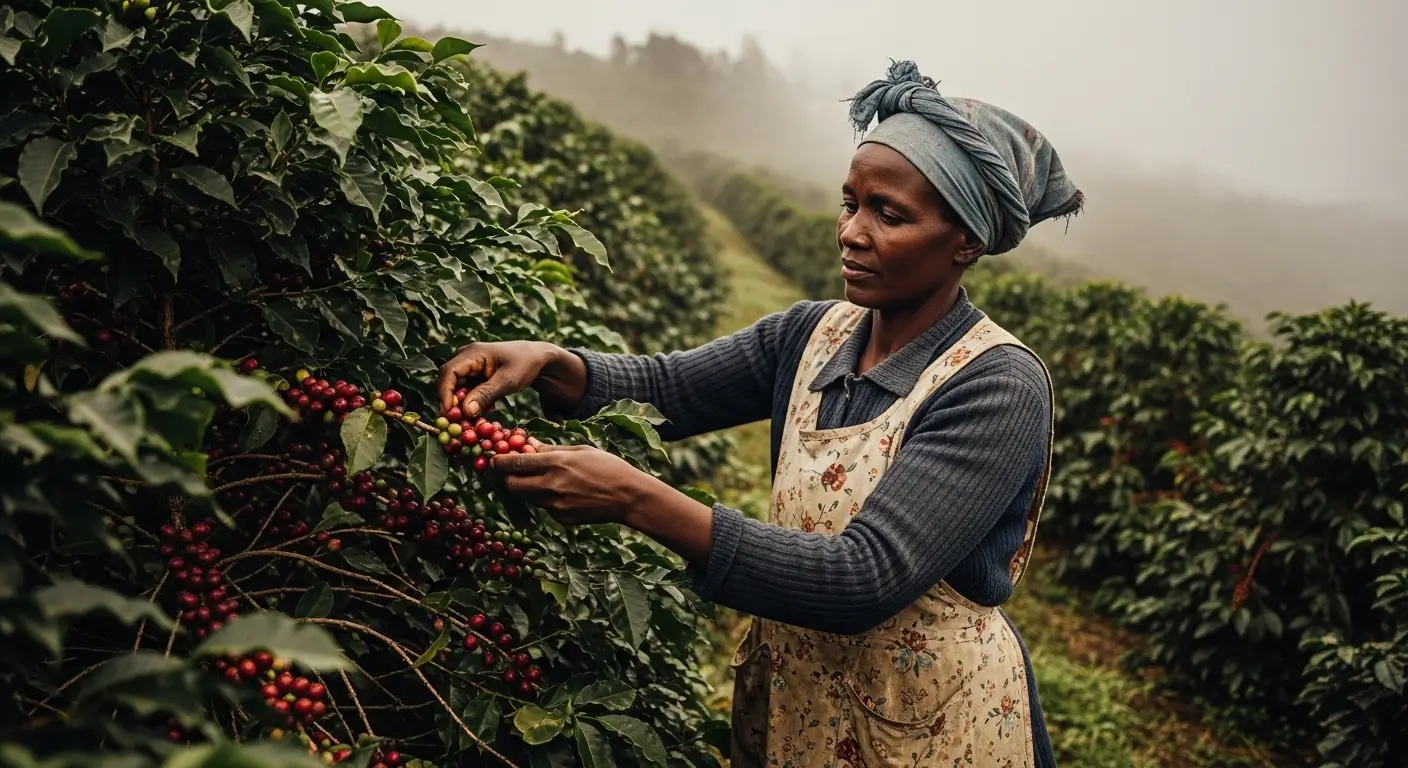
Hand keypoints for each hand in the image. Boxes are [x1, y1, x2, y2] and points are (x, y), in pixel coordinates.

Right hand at [435, 340, 585, 416]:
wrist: (536, 358)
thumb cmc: (524, 365)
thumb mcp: (507, 381)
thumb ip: (485, 395)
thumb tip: (465, 412)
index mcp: (472, 353)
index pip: (448, 373)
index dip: (445, 393)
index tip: (449, 413)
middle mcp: (466, 358)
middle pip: (448, 382)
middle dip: (453, 403)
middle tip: (460, 422)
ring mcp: (469, 367)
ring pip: (456, 389)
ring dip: (463, 405)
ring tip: (477, 418)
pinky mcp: (474, 376)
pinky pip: (466, 392)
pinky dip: (472, 403)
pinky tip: (486, 410)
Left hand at [491, 444, 647, 525]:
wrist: (629, 497)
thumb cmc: (608, 467)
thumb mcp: (581, 450)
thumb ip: (552, 450)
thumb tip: (529, 445)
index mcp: (556, 463)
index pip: (516, 463)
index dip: (500, 461)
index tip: (494, 459)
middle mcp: (552, 486)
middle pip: (513, 486)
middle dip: (507, 478)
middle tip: (511, 472)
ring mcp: (556, 505)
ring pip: (529, 497)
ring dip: (529, 488)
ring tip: (546, 479)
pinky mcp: (562, 518)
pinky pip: (546, 507)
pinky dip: (548, 499)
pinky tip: (567, 493)